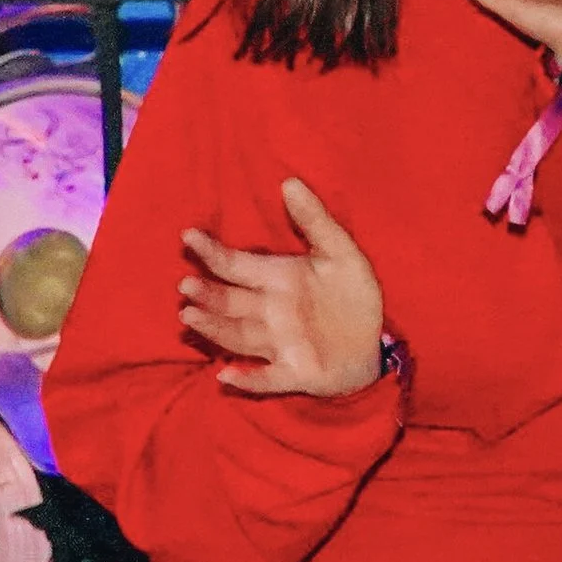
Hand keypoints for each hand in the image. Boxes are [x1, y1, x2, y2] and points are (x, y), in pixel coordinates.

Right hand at [178, 178, 385, 397]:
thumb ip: (314, 219)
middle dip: (208, 294)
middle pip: (232, 302)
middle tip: (186, 285)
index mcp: (279, 279)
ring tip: (190, 315)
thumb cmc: (352, 292)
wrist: (375, 340)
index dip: (213, 252)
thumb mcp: (340, 250)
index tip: (189, 235)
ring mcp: (280, 344)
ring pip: (239, 335)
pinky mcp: (295, 373)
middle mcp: (272, 311)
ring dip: (215, 328)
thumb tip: (289, 181)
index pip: (238, 265)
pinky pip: (266, 378)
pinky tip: (225, 377)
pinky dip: (247, 379)